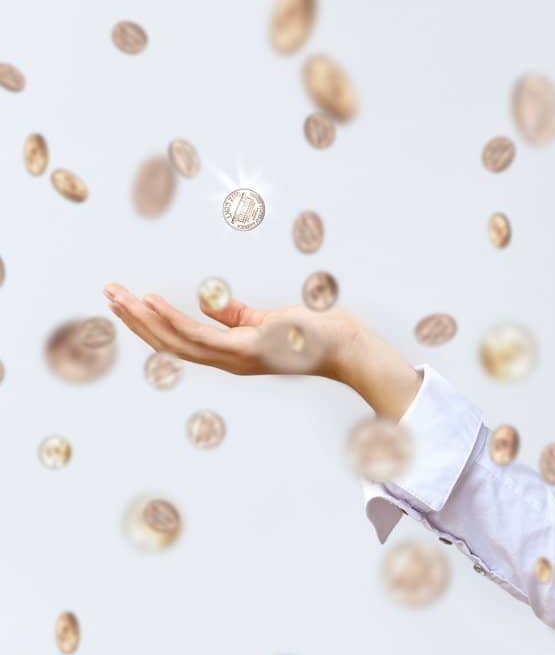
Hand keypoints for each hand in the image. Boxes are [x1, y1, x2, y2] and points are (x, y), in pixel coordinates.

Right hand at [102, 282, 363, 381]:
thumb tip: (210, 304)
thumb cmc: (314, 333)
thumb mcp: (268, 321)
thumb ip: (236, 316)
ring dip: (143, 318)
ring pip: (175, 341)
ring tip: (119, 296)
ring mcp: (235, 357)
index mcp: (230, 353)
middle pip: (169, 343)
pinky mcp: (247, 349)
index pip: (180, 341)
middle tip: (108, 295)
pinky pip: (199, 334)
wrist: (347, 346)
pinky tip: (152, 301)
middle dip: (135, 320)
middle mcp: (228, 360)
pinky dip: (172, 318)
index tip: (125, 303)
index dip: (149, 325)